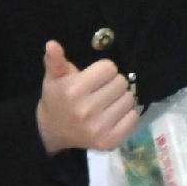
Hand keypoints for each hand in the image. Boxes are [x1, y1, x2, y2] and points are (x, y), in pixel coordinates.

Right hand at [36, 38, 138, 156]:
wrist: (52, 132)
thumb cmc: (57, 99)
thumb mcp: (54, 78)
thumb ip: (55, 60)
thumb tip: (52, 44)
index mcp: (74, 91)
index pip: (110, 68)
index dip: (102, 71)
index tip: (92, 80)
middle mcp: (86, 110)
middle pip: (121, 82)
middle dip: (112, 84)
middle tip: (99, 92)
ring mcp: (99, 128)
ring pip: (130, 99)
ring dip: (120, 99)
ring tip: (105, 104)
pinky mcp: (110, 141)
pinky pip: (134, 117)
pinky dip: (127, 115)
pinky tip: (111, 116)